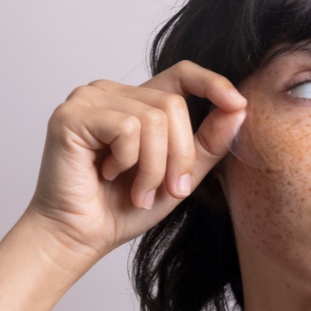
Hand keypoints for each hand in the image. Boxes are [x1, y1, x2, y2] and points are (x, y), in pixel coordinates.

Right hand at [26, 60, 245, 263]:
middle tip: (168, 189)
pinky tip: (106, 174)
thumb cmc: (124, 207)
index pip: (182, 74)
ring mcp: (88, 98)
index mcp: (138, 101)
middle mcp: (112, 92)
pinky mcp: (71, 115)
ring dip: (153, 167)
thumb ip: (209, 141)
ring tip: (136, 190)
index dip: (212, 82)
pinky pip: (127, 129)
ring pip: (154, 118)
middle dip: (180, 155)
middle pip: (173, 104)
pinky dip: (128, 162)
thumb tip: (240, 108)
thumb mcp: (181, 173)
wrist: (81, 237)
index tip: (238, 103)